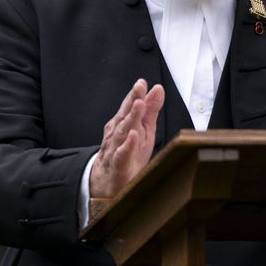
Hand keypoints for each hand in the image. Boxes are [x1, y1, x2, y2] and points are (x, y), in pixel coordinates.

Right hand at [89, 78, 164, 197]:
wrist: (107, 182)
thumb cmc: (128, 154)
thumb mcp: (143, 130)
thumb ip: (150, 110)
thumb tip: (158, 89)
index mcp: (124, 124)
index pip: (129, 106)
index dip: (135, 94)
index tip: (142, 82)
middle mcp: (117, 134)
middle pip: (125, 115)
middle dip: (132, 101)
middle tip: (139, 88)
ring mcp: (116, 149)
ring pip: (122, 132)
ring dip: (131, 118)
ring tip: (139, 106)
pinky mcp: (118, 166)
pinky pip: (121, 155)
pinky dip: (127, 146)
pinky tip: (133, 136)